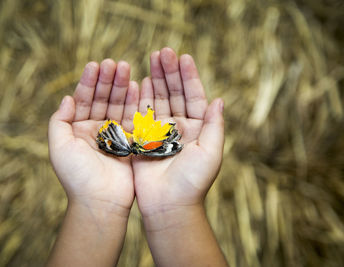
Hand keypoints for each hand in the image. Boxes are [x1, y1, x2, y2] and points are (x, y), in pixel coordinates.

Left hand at [48, 59, 138, 215]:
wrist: (100, 201)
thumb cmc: (76, 176)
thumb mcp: (58, 146)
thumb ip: (59, 121)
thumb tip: (67, 98)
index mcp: (78, 129)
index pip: (83, 99)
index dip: (88, 82)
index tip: (95, 64)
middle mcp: (96, 129)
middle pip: (102, 99)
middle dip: (107, 80)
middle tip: (114, 63)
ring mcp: (115, 135)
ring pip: (118, 105)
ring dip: (122, 86)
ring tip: (126, 68)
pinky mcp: (131, 142)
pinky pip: (133, 118)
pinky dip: (135, 102)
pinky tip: (137, 86)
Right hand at [132, 48, 224, 216]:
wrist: (169, 205)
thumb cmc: (193, 182)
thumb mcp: (211, 152)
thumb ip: (215, 125)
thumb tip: (219, 99)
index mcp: (198, 128)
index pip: (194, 96)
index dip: (189, 77)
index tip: (183, 57)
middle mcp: (179, 127)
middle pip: (174, 93)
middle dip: (169, 72)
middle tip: (162, 52)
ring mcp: (160, 132)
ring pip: (157, 100)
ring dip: (155, 80)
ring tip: (151, 59)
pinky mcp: (143, 139)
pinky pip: (141, 114)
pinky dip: (140, 98)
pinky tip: (138, 82)